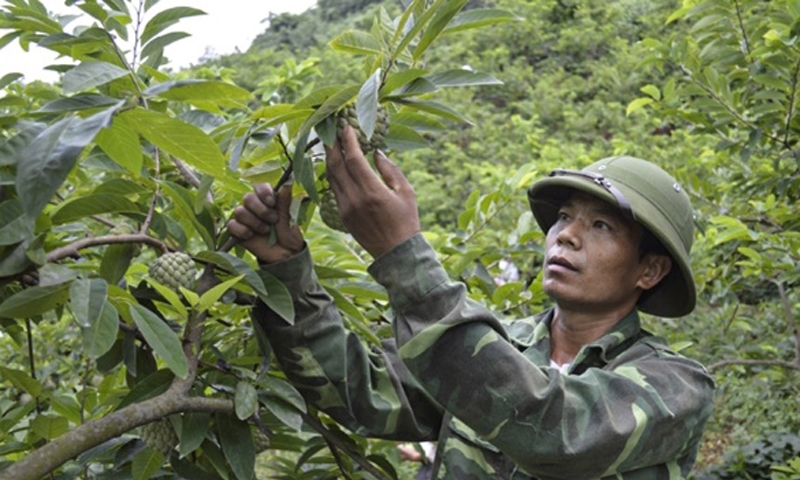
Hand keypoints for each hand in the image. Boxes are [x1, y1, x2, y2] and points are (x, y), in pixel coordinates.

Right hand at [227, 183, 303, 262]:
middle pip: (248, 198)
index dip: (264, 193)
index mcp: (268, 199)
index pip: (259, 186)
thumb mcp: (289, 218)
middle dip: (261, 210)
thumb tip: (287, 183)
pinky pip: (232, 225)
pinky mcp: (237, 231)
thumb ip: (285, 201)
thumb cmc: (289, 234)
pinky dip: (243, 231)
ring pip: (239, 211)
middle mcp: (254, 206)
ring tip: (266, 230)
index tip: (272, 203)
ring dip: (254, 222)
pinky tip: (252, 235)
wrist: (285, 254)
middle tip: (273, 220)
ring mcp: (245, 218)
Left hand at [325, 126, 420, 257]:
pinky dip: (333, 174)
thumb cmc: (406, 221)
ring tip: (332, 144)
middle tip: (332, 129)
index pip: (353, 159)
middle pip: (336, 165)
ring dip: (330, 158)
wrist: (396, 253)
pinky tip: (336, 165)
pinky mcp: (341, 215)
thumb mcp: (406, 192)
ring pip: (331, 177)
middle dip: (332, 145)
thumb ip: (390, 170)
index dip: (348, 140)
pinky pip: (333, 189)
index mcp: (372, 191)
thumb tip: (376, 152)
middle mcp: (354, 199)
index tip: (346, 126)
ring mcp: (345, 208)